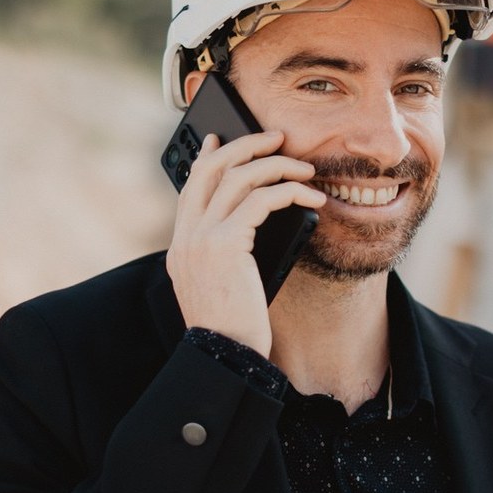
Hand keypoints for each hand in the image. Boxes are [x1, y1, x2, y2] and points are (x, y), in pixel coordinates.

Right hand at [166, 131, 325, 355]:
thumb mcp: (220, 285)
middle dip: (245, 145)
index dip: (206, 157)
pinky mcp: (225, 244)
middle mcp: (186, 236)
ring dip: (278, 165)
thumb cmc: (233, 328)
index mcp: (181, 245)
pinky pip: (262, 200)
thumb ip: (224, 254)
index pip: (190, 186)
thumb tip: (252, 226)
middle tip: (275, 137)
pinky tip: (311, 197)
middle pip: (211, 168)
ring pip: (240, 177)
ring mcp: (201, 238)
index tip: (219, 139)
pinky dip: (290, 191)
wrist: (225, 355)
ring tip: (305, 168)